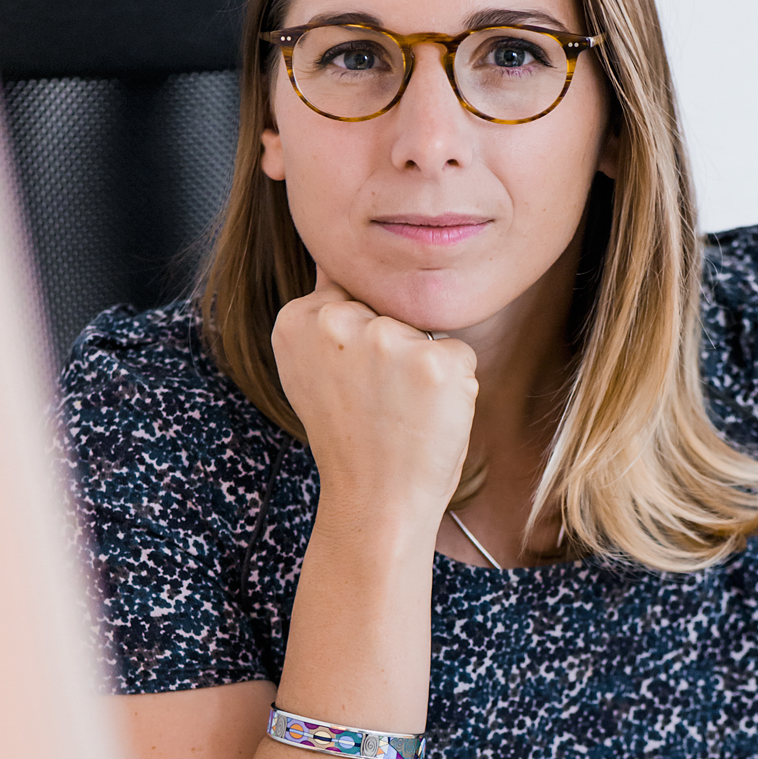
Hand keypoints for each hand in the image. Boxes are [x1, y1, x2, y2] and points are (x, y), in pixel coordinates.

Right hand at [271, 271, 478, 529]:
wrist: (374, 503)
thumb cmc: (352, 441)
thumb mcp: (316, 372)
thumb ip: (325, 316)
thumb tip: (333, 255)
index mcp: (297, 319)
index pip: (351, 295)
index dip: (361, 346)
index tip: (351, 386)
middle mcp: (337, 320)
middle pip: (390, 310)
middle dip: (394, 351)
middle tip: (377, 405)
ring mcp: (387, 339)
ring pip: (426, 332)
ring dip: (425, 370)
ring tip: (401, 414)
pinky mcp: (434, 361)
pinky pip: (460, 355)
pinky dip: (455, 388)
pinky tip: (427, 419)